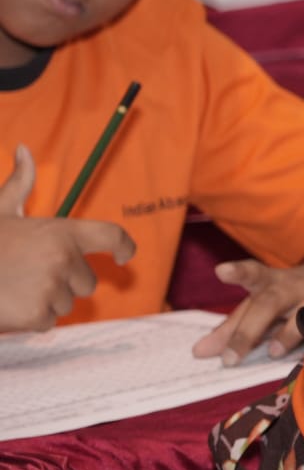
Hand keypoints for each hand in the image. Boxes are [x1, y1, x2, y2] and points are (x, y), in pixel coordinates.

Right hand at [0, 145, 135, 331]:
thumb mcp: (0, 212)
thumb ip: (20, 184)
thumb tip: (25, 148)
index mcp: (61, 231)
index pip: (111, 236)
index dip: (124, 247)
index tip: (125, 258)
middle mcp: (63, 258)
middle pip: (87, 281)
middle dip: (64, 282)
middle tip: (28, 274)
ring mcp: (52, 287)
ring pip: (67, 303)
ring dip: (45, 300)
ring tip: (14, 287)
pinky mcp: (39, 314)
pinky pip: (48, 321)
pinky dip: (30, 319)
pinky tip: (9, 305)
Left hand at [191, 259, 303, 364]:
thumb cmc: (283, 300)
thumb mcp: (257, 306)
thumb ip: (230, 328)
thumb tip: (199, 352)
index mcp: (268, 280)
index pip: (252, 273)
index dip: (237, 272)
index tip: (220, 271)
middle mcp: (291, 286)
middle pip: (268, 303)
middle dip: (248, 331)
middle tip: (229, 359)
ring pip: (300, 313)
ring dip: (286, 334)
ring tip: (272, 352)